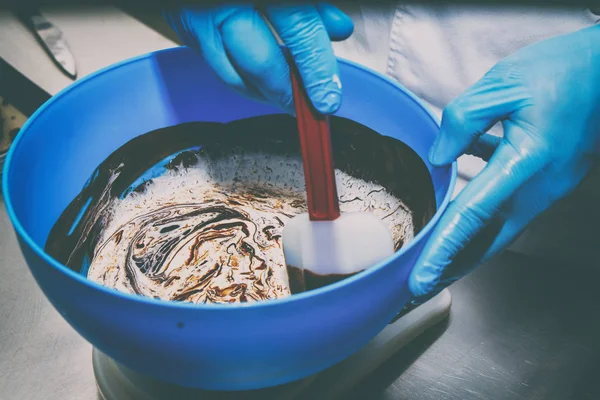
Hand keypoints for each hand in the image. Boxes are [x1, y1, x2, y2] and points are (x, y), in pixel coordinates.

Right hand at [163, 3, 352, 113]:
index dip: (317, 68)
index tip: (329, 98)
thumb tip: (338, 29)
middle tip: (305, 109)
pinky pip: (217, 68)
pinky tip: (261, 86)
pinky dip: (242, 82)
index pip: (299, 29)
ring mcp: (201, 20)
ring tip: (286, 100)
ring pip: (234, 75)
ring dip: (263, 94)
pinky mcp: (186, 32)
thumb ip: (310, 6)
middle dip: (286, 93)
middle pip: (261, 63)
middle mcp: (226, 5)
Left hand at [409, 25, 599, 299]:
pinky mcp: (552, 177)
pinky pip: (513, 204)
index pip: (474, 214)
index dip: (444, 249)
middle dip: (456, 265)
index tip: (422, 279)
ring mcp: (551, 184)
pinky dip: (485, 211)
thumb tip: (439, 157)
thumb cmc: (562, 69)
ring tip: (437, 255)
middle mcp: (542, 184)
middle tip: (424, 286)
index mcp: (528, 160)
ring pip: (502, 225)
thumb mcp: (504, 84)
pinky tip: (461, 199)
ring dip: (469, 242)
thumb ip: (463, 121)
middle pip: (491, 238)